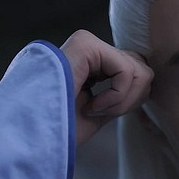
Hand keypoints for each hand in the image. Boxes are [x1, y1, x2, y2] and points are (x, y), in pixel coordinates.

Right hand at [60, 29, 153, 144]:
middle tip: (99, 113)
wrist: (30, 135)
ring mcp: (87, 43)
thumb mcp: (100, 110)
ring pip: (140, 69)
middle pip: (142, 67)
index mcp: (92, 62)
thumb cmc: (59, 129)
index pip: (136, 71)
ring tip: (92, 110)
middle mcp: (90, 48)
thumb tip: (148, 76)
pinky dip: (116, 97)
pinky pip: (126, 71)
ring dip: (122, 100)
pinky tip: (90, 106)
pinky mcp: (85, 45)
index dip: (131, 99)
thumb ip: (120, 92)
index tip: (101, 114)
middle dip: (131, 99)